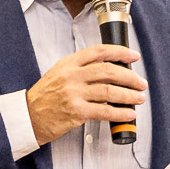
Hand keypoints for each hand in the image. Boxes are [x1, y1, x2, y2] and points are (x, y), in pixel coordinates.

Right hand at [26, 44, 146, 145]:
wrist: (28, 116)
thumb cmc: (45, 96)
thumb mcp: (60, 73)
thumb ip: (81, 68)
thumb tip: (110, 69)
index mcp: (69, 63)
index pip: (99, 51)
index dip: (120, 52)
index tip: (134, 56)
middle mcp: (72, 76)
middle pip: (108, 71)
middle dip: (130, 77)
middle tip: (141, 83)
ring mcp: (73, 93)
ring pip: (109, 91)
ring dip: (129, 95)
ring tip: (139, 98)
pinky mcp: (76, 111)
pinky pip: (104, 110)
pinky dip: (119, 112)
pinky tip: (128, 113)